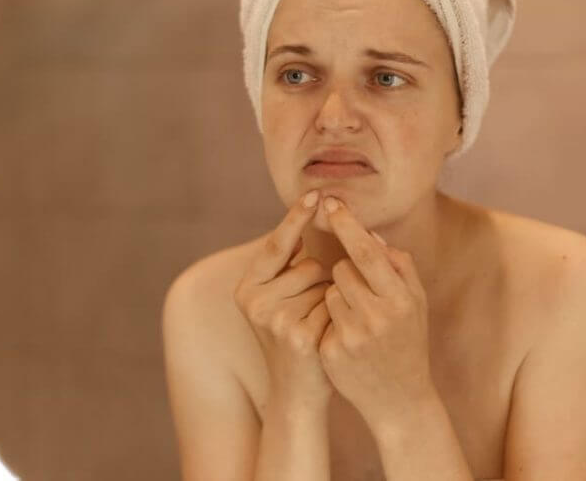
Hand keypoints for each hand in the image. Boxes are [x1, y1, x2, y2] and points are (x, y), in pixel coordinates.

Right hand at [234, 189, 333, 408]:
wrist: (297, 392)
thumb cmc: (296, 335)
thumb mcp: (280, 299)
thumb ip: (288, 265)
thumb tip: (311, 214)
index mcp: (247, 287)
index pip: (276, 244)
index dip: (296, 218)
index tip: (316, 193)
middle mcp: (255, 300)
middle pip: (307, 265)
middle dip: (321, 280)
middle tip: (310, 312)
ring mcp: (275, 319)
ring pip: (323, 283)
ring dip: (331, 297)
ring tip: (317, 325)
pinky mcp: (299, 335)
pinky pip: (334, 304)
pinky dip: (339, 315)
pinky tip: (327, 336)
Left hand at [318, 196, 435, 430]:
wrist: (400, 398)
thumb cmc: (408, 341)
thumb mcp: (416, 303)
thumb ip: (398, 266)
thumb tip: (370, 233)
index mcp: (401, 301)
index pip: (366, 252)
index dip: (347, 224)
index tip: (330, 202)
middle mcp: (378, 318)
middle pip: (341, 270)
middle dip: (345, 273)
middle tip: (361, 293)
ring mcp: (353, 337)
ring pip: (329, 291)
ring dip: (337, 296)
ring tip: (358, 319)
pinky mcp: (333, 352)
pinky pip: (322, 316)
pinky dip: (331, 320)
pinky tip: (349, 338)